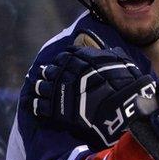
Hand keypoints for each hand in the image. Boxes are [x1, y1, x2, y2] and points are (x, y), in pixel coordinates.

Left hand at [30, 46, 154, 149]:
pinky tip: (34, 104)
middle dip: (49, 72)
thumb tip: (110, 50)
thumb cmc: (124, 83)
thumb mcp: (121, 61)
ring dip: (39, 87)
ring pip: (42, 86)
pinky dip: (36, 104)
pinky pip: (40, 105)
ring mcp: (59, 90)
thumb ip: (111, 55)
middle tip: (46, 75)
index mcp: (80, 58)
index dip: (63, 60)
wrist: (120, 106)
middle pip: (51, 70)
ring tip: (37, 88)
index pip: (66, 56)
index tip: (61, 63)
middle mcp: (66, 71)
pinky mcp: (56, 109)